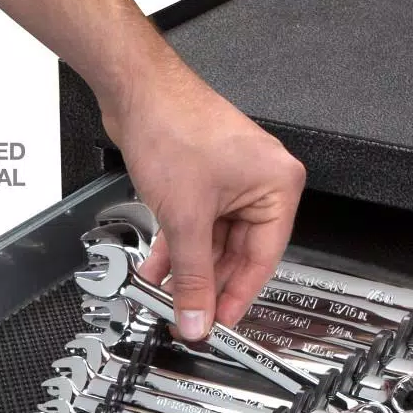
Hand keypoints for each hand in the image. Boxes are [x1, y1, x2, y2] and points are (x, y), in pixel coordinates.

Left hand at [100, 59, 305, 340]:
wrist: (135, 90)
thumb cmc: (173, 126)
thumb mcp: (185, 218)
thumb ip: (192, 276)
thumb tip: (198, 314)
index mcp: (277, 186)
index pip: (263, 259)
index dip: (238, 296)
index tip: (219, 322)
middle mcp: (260, 182)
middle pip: (236, 253)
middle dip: (207, 284)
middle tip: (188, 314)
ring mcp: (230, 180)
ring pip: (212, 241)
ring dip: (187, 269)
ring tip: (167, 296)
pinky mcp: (203, 178)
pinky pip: (196, 224)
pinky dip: (177, 246)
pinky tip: (158, 268)